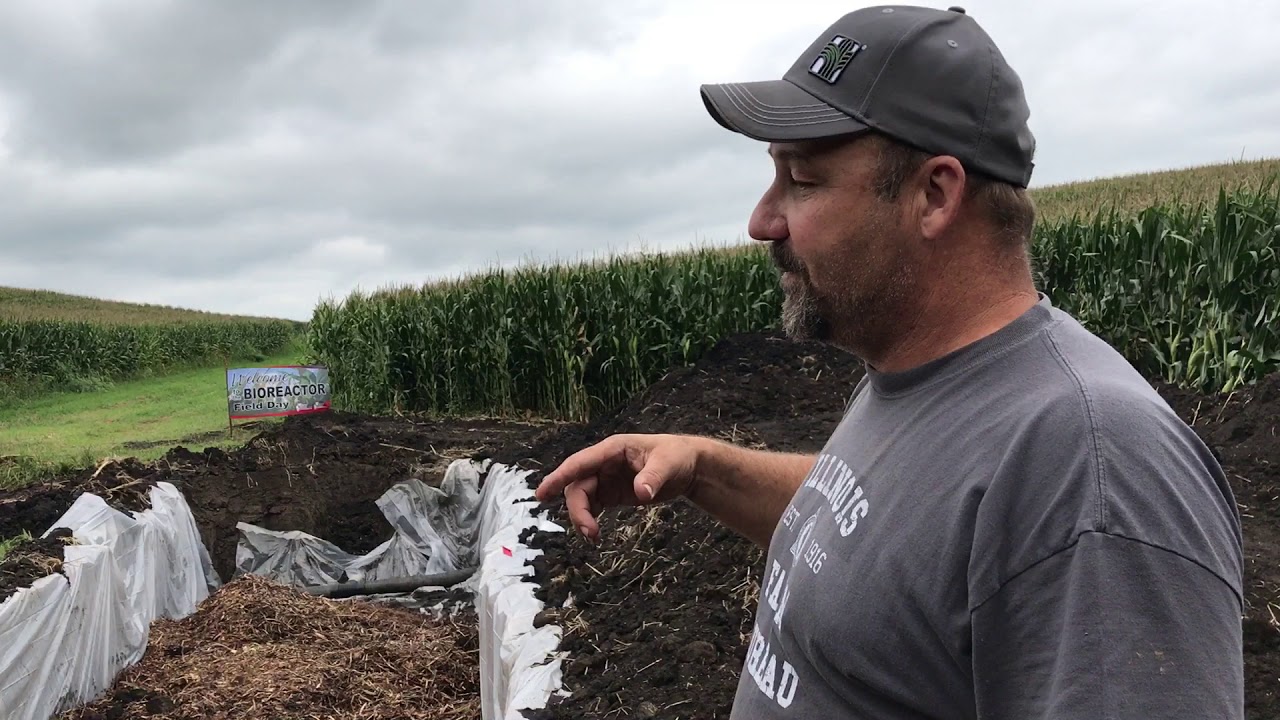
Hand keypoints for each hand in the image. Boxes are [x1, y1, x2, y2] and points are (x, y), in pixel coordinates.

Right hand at [534, 433, 701, 542]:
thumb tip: (641, 492)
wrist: (687, 467)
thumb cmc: (676, 457)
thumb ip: (653, 477)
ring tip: (593, 537)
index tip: (542, 493)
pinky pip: (592, 506)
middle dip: (577, 509)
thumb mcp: (668, 464)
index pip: (580, 463)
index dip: (559, 476)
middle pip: (578, 486)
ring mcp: (605, 479)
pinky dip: (589, 520)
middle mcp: (603, 463)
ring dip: (582, 517)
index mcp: (612, 450)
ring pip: (581, 498)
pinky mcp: (611, 493)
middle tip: (589, 533)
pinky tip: (595, 535)